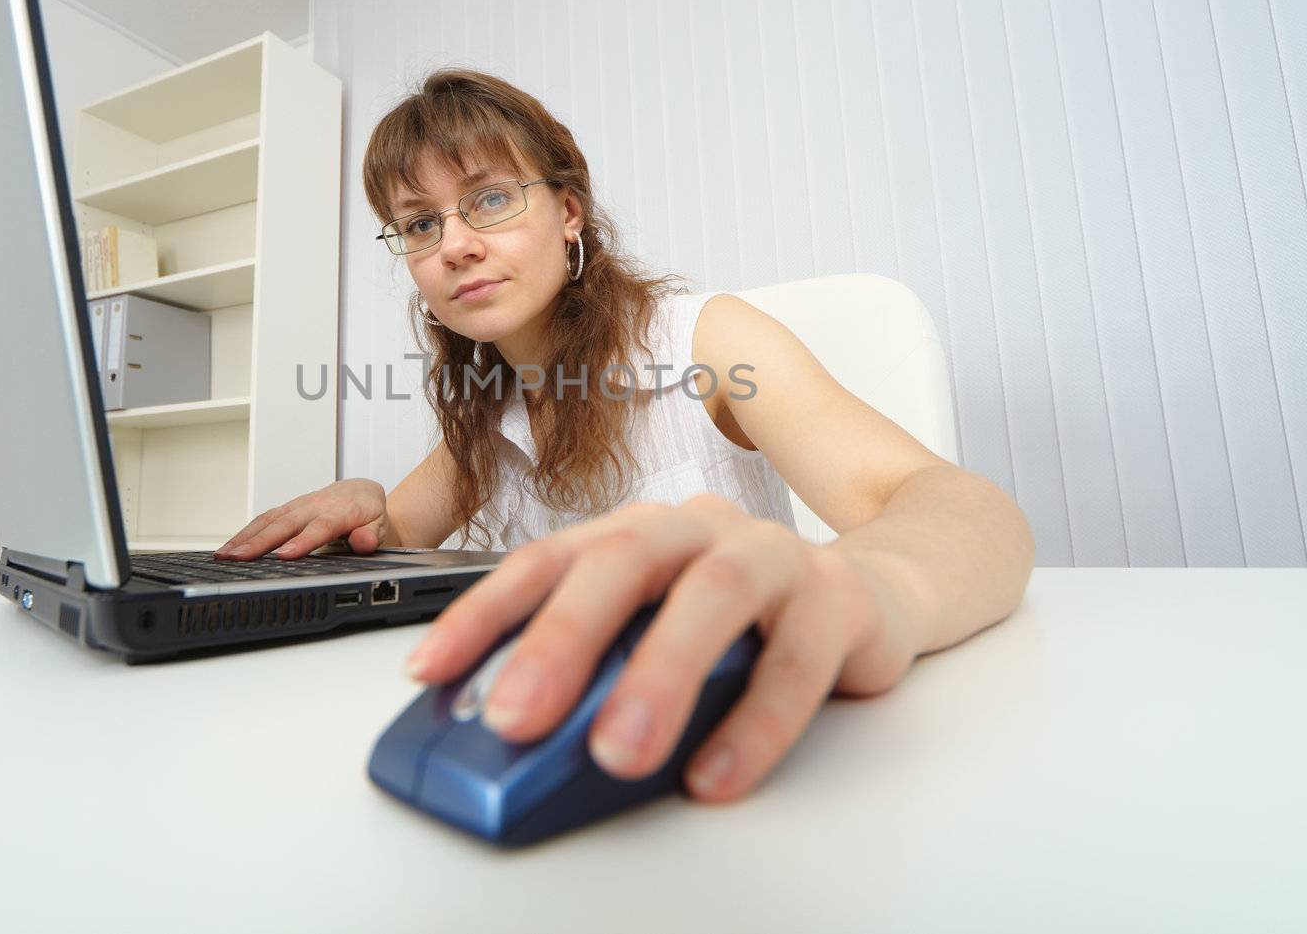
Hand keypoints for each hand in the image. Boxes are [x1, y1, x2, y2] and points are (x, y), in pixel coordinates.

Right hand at [215, 478, 388, 559]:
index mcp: (340, 511)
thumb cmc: (368, 512)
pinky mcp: (286, 510)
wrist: (359, 492)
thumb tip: (362, 542)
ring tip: (224, 556)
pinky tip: (228, 549)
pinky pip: (263, 521)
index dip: (302, 541)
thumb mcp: (379, 524)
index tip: (284, 555)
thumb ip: (372, 535)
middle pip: (285, 524)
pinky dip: (244, 534)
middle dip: (260, 542)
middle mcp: (314, 505)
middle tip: (239, 558)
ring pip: (268, 521)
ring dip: (245, 538)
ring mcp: (297, 507)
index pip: (319, 527)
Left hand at [400, 494, 926, 801]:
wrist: (875, 592)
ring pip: (711, 598)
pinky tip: (715, 774)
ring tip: (617, 753)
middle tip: (514, 716)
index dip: (484, 613)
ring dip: (658, 677)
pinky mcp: (838, 603)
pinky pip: (796, 663)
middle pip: (622, 564)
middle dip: (560, 640)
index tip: (431, 672)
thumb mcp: (659, 636)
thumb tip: (517, 736)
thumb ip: (600, 670)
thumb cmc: (743, 621)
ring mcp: (771, 558)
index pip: (547, 561)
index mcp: (638, 533)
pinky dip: (754, 724)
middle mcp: (698, 531)